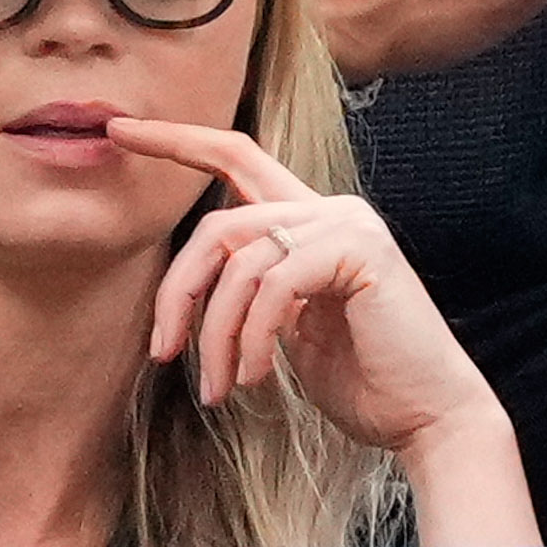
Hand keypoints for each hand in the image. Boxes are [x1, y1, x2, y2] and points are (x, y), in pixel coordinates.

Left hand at [112, 117, 503, 458]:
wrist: (427, 415)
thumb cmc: (361, 381)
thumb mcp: (286, 330)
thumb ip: (250, 294)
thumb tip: (188, 295)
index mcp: (310, 223)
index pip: (236, 157)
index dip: (176, 140)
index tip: (119, 130)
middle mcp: (330, 211)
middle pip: (218, 224)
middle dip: (177, 290)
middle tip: (162, 351)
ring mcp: (348, 226)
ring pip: (239, 260)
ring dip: (216, 334)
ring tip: (221, 387)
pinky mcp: (361, 252)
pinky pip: (274, 283)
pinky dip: (254, 337)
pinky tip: (257, 378)